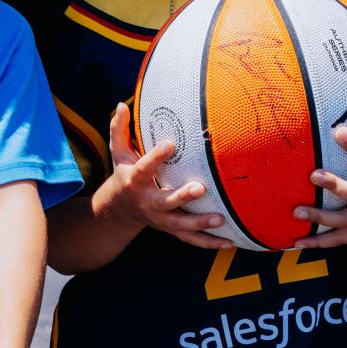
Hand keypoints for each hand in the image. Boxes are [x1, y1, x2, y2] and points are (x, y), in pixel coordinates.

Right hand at [100, 102, 230, 249]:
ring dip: (200, 223)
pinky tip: (228, 242)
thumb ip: (119, 129)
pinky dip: (208, 242)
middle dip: (182, 196)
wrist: (118, 211)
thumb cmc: (124, 173)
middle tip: (201, 188)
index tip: (171, 143)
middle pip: (166, 201)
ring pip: (180, 224)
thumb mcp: (118, 152)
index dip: (157, 156)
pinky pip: (190, 239)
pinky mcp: (171, 229)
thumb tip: (121, 104)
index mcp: (135, 180)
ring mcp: (160, 219)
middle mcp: (148, 202)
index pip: (145, 167)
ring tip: (220, 218)